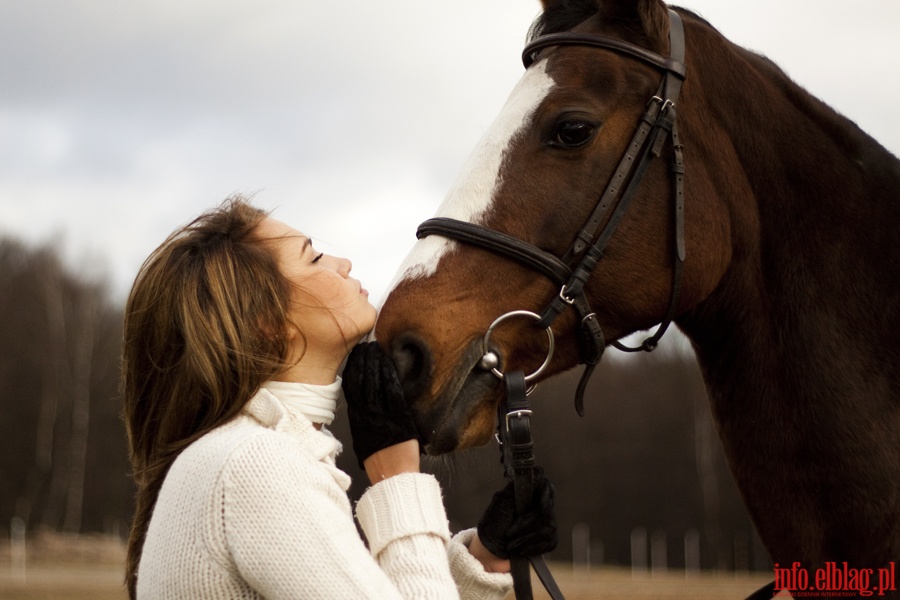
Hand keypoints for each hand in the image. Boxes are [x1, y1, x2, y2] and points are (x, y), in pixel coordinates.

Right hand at [341, 342, 420, 469]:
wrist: (392, 474)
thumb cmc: (381, 461)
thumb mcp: (365, 439)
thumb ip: (365, 421)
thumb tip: (365, 408)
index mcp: (358, 419)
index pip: (351, 389)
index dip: (352, 370)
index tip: (354, 356)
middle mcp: (366, 414)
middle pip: (361, 381)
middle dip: (362, 361)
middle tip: (365, 346)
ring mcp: (380, 414)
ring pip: (373, 383)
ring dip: (374, 363)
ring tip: (375, 348)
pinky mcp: (396, 415)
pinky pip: (390, 391)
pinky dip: (389, 375)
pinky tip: (388, 363)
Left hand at [476, 467, 557, 558]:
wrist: (489, 550)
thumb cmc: (493, 524)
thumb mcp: (500, 502)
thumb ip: (516, 487)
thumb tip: (536, 471)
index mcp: (530, 494)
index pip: (547, 488)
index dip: (546, 496)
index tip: (539, 506)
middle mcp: (541, 506)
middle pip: (545, 513)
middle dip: (525, 526)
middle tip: (509, 533)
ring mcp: (547, 523)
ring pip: (546, 529)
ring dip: (525, 539)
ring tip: (511, 544)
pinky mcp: (549, 540)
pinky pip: (549, 543)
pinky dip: (533, 548)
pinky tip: (521, 550)